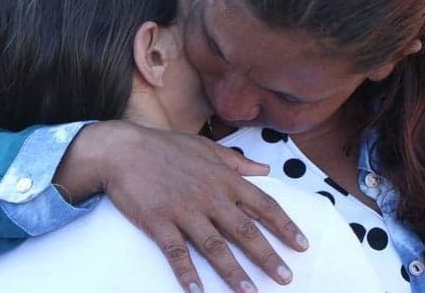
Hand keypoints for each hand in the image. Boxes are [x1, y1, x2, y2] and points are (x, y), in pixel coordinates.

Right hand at [82, 122, 307, 291]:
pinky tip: (197, 291)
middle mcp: (209, 195)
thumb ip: (236, 162)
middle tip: (286, 278)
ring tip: (250, 292)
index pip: (263, 204)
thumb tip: (264, 169)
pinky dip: (187, 272)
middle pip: (245, 230)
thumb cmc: (164, 146)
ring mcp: (183, 209)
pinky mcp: (159, 221)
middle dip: (268, 256)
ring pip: (215, 245)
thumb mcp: (205, 147)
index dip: (285, 226)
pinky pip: (176, 252)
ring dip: (234, 272)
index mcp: (223, 177)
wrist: (122, 148)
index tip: (302, 244)